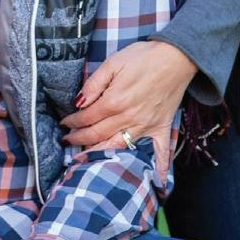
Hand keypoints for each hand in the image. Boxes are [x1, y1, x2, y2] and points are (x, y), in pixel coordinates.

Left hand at [60, 41, 196, 176]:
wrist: (175, 56)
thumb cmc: (143, 57)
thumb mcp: (113, 62)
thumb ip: (94, 83)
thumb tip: (79, 102)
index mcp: (114, 101)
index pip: (86, 117)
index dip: (72, 122)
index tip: (64, 123)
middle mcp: (128, 117)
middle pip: (98, 134)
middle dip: (79, 139)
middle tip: (68, 141)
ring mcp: (145, 125)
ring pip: (119, 146)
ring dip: (101, 153)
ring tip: (86, 158)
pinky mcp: (161, 127)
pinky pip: (161, 151)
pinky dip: (159, 167)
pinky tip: (156, 182)